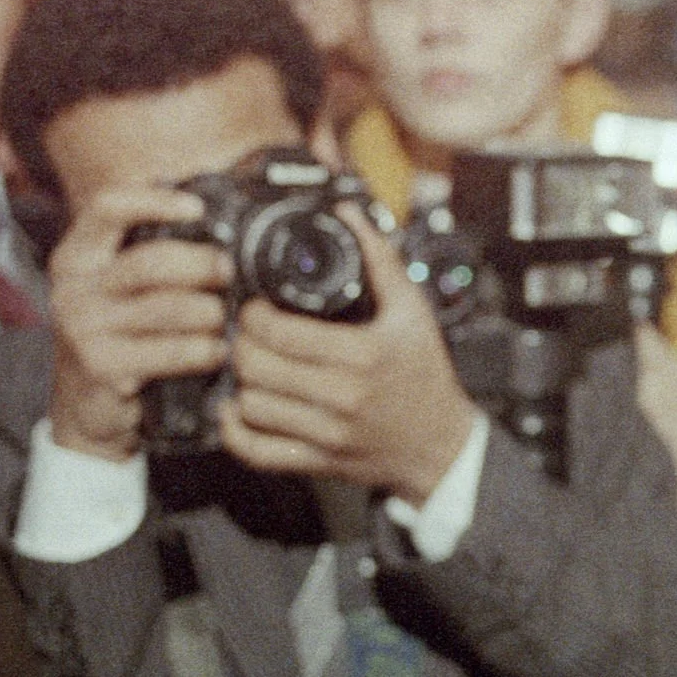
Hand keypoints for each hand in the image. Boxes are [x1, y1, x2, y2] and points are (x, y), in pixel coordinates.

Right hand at [46, 186, 230, 462]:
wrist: (90, 409)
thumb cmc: (120, 336)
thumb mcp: (120, 289)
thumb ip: (152, 249)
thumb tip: (215, 205)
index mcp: (76, 257)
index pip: (108, 208)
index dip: (155, 200)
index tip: (197, 208)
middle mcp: (73, 289)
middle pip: (153, 261)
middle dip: (204, 264)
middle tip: (229, 272)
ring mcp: (85, 329)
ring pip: (171, 307)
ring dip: (211, 312)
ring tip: (225, 319)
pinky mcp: (103, 367)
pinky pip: (173, 350)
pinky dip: (206, 349)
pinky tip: (217, 351)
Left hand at [221, 207, 481, 502]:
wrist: (440, 444)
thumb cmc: (425, 374)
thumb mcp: (412, 311)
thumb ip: (379, 259)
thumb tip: (348, 215)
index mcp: (362, 354)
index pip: (279, 333)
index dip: (254, 314)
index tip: (259, 308)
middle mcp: (342, 396)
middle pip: (255, 367)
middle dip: (243, 344)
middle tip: (251, 334)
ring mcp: (328, 434)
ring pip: (251, 405)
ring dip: (242, 382)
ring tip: (253, 366)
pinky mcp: (318, 462)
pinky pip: (258, 452)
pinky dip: (236, 431)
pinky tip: (240, 408)